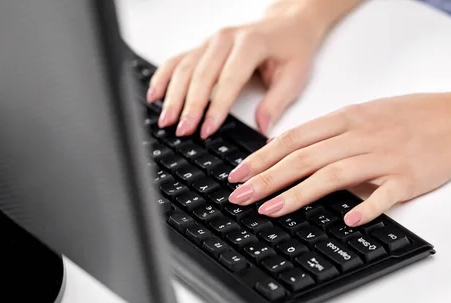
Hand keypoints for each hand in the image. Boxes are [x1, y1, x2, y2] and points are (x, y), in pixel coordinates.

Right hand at [147, 4, 326, 138]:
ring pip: (185, 68)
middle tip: (182, 130)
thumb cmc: (292, 49)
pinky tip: (154, 96)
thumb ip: (277, 102)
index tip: (207, 129)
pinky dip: (163, 78)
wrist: (288, 25)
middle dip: (189, 105)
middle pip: (201, 74)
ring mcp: (211, 41)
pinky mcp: (202, 47)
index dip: (216, 107)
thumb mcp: (295, 76)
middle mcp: (226, 39)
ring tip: (165, 120)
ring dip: (173, 95)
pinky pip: (177, 61)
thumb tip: (262, 127)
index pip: (229, 79)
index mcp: (251, 44)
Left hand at [226, 91, 450, 225]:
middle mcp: (360, 136)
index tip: (238, 174)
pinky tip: (347, 220)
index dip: (262, 157)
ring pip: (333, 175)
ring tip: (270, 210)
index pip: (294, 139)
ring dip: (298, 194)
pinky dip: (366, 207)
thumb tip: (292, 153)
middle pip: (305, 158)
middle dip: (266, 178)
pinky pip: (384, 194)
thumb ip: (330, 133)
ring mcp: (384, 157)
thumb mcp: (365, 114)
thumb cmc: (410, 117)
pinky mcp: (408, 178)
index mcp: (347, 119)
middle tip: (240, 197)